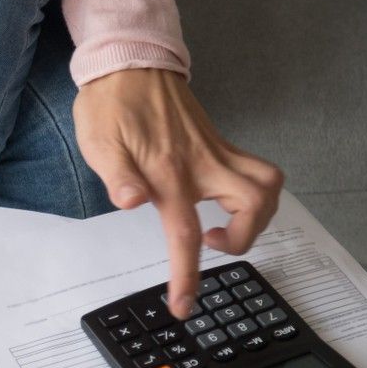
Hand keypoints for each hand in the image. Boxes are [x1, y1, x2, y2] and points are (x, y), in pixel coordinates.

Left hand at [74, 68, 282, 317]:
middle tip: (212, 245)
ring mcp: (215, 151)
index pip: (184, 234)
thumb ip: (117, 177)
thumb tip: (130, 202)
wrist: (129, 62)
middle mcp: (202, 163)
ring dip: (258, 214)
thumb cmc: (110, 105)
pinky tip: (221, 199)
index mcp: (169, 172)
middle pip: (255, 204)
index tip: (183, 305)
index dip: (186, 275)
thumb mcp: (99, 144)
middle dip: (244, 238)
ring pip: (268, 184)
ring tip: (224, 226)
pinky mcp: (220, 143)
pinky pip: (255, 169)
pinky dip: (253, 192)